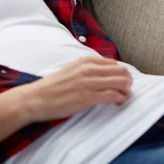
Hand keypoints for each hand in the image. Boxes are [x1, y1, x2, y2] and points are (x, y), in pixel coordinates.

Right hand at [18, 56, 132, 122]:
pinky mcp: (88, 97)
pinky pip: (113, 95)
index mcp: (84, 61)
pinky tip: (118, 103)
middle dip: (127, 81)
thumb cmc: (52, 87)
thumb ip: (86, 70)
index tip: (120, 82)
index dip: (121, 73)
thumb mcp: (70, 70)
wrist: (36, 98)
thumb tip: (103, 74)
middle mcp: (88, 69)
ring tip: (123, 97)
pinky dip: (120, 99)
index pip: (113, 63)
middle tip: (125, 90)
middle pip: (121, 71)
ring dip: (126, 90)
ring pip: (121, 82)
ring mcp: (88, 83)